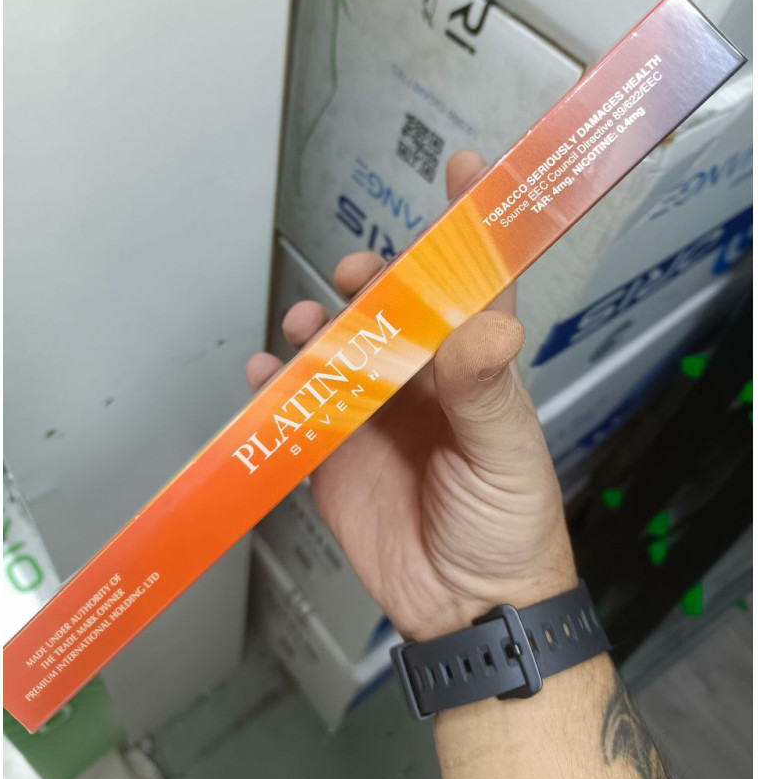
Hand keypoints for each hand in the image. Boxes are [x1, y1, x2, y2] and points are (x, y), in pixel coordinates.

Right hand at [246, 151, 575, 640]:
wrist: (466, 609)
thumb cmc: (510, 528)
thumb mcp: (508, 458)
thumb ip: (489, 393)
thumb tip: (486, 324)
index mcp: (476, 370)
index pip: (475, 285)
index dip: (467, 229)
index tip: (461, 170)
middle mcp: (424, 381)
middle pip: (393, 308)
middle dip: (371, 280)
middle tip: (353, 274)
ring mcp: (375, 414)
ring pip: (339, 348)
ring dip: (318, 327)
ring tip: (309, 325)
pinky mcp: (334, 453)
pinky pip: (297, 407)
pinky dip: (275, 387)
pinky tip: (267, 376)